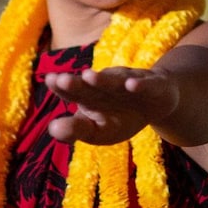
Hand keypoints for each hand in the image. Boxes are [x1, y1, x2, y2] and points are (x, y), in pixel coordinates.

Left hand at [42, 66, 180, 145]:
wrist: (157, 103)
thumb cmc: (120, 118)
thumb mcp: (98, 130)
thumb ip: (76, 130)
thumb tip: (53, 128)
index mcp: (90, 97)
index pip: (73, 92)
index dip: (62, 88)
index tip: (50, 80)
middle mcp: (107, 86)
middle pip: (89, 85)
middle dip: (76, 83)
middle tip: (61, 80)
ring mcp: (130, 82)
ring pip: (115, 81)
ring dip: (103, 80)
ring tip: (89, 77)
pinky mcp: (154, 85)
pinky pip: (147, 85)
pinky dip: (140, 85)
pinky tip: (131, 85)